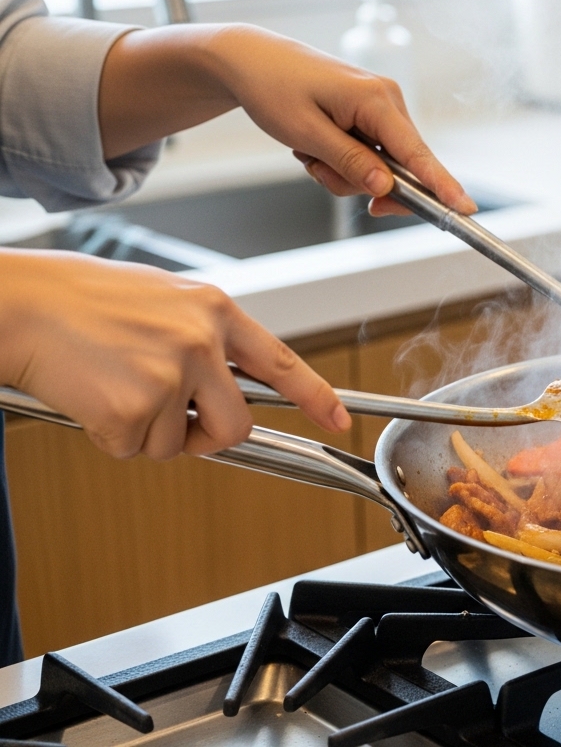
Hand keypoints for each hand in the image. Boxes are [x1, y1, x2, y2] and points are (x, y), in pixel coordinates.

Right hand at [0, 249, 349, 460]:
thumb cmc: (77, 299)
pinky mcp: (134, 409)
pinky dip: (109, 436)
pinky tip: (89, 396)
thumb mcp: (160, 301)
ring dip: (146, 433)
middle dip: (206, 436)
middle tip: (168, 419)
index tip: (339, 421)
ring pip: (179, 444)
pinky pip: (134, 449)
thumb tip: (219, 391)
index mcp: (215, 310)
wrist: (16, 302)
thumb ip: (201, 340)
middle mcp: (202, 342)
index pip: (282, 363)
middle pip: (236, 426)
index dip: (316, 397)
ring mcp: (171, 376)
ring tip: (111, 386)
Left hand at [99, 24, 474, 216]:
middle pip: (400, 168)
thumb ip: (350, 162)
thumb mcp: (306, 132)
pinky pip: (370, 156)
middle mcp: (388, 101)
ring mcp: (381, 108)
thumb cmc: (274, 88)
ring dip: (345, 174)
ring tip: (308, 154)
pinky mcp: (371, 116)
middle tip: (319, 173)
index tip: (463, 208)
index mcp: (376, 100)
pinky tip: (316, 149)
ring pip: (381, 167)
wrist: (251, 61)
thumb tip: (385, 189)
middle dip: (362, 183)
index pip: (416, 154)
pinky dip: (343, 163)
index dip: (440, 185)